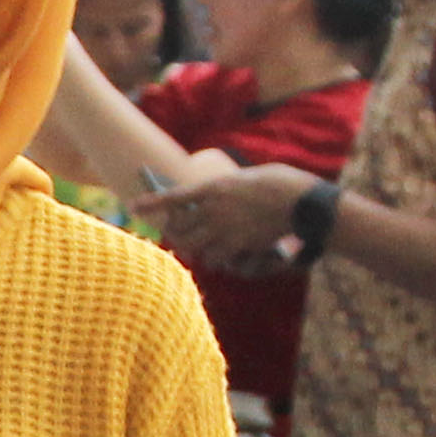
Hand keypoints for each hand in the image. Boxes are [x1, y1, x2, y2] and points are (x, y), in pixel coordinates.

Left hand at [131, 163, 315, 265]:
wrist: (302, 202)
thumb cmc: (277, 183)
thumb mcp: (243, 178)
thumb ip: (221, 191)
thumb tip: (206, 204)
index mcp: (214, 187)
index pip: (173, 197)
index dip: (150, 204)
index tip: (133, 207)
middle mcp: (213, 209)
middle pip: (178, 228)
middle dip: (173, 232)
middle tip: (173, 233)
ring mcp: (224, 229)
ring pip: (192, 246)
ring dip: (190, 246)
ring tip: (193, 244)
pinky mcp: (237, 245)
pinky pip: (213, 257)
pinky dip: (211, 257)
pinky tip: (217, 253)